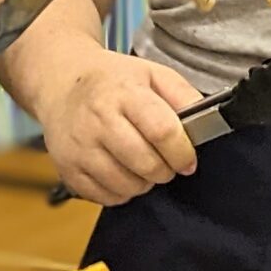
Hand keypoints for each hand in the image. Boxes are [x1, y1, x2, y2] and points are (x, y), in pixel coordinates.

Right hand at [42, 51, 199, 204]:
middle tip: (165, 162)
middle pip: (146, 164)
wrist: (62, 83)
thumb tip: (208, 123)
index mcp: (123, 93)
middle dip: (165, 170)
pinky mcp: (68, 168)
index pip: (162, 131)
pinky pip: (106, 197)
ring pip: (127, 185)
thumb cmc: (112, 81)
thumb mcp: (152, 73)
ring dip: (144, 183)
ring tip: (142, 165)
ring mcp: (79, 147)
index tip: (188, 160)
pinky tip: (121, 171)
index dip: (182, 152)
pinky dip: (121, 191)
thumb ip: (183, 95)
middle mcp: (97, 119)